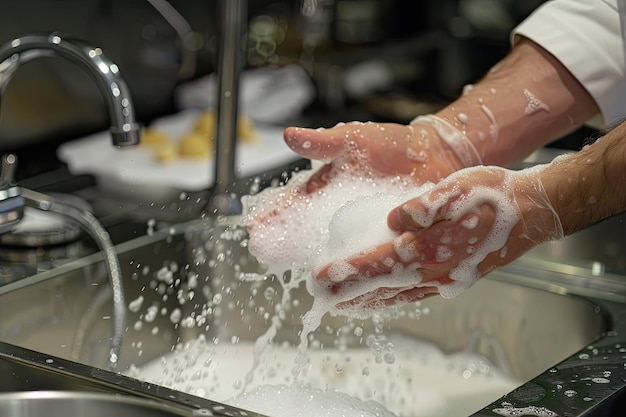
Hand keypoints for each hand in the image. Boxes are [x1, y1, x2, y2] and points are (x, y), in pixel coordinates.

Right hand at [243, 118, 477, 265]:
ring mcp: (358, 230)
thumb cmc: (391, 145)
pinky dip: (354, 272)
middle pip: (303, 232)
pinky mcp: (382, 242)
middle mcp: (336, 214)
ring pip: (331, 250)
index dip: (273, 213)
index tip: (254, 225)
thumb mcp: (353, 140)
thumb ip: (323, 143)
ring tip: (302, 276)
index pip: (292, 203)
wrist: (432, 156)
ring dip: (316, 262)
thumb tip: (289, 135)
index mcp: (325, 190)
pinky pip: (365, 259)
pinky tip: (345, 286)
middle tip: (263, 253)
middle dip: (283, 242)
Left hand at [312, 165, 562, 310]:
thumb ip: (423, 208)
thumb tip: (394, 221)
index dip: (349, 271)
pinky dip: (393, 301)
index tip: (321, 277)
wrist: (531, 213)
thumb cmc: (494, 197)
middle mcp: (437, 271)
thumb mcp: (457, 189)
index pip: (379, 263)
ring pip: (398, 297)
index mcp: (433, 248)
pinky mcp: (453, 281)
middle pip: (383, 287)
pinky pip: (415, 296)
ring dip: (368, 302)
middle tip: (320, 300)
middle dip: (349, 294)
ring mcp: (446, 280)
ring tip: (342, 306)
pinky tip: (382, 300)